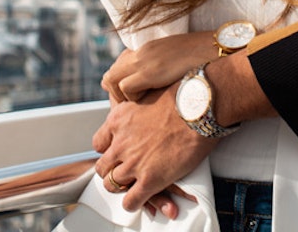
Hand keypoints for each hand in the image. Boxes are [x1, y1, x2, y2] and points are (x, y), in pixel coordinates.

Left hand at [92, 82, 215, 212]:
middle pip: (103, 167)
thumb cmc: (181, 98)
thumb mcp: (148, 94)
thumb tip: (141, 104)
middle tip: (124, 170)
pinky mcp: (149, 179)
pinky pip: (130, 201)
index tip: (118, 151)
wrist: (199, 109)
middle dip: (112, 170)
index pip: (98, 143)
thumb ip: (137, 107)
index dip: (109, 150)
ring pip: (111, 185)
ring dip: (121, 187)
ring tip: (132, 185)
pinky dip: (132, 203)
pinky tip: (140, 199)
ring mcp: (133, 163)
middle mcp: (121, 143)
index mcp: (118, 120)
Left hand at [101, 31, 216, 101]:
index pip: (119, 66)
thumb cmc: (208, 61)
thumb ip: (164, 70)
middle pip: (110, 75)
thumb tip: (160, 86)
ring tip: (138, 107)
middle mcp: (142, 52)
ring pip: (111, 81)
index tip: (131, 100)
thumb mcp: (179, 63)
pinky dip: (132, 99)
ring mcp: (144, 60)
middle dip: (115, 96)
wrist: (220, 50)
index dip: (121, 87)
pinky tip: (149, 102)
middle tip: (130, 108)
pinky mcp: (150, 71)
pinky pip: (126, 88)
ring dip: (121, 98)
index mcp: (149, 49)